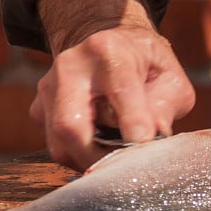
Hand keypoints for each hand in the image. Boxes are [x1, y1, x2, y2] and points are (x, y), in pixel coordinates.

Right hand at [29, 0, 194, 170]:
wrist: (108, 42)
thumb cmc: (145, 63)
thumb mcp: (169, 76)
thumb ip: (165, 106)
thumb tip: (152, 139)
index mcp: (110, 51)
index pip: (119, 90)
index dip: (131, 120)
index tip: (143, 143)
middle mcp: (71, 66)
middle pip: (71, 123)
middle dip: (99, 156)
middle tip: (126, 169)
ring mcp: (49, 87)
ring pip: (59, 142)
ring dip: (90, 160)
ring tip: (118, 158)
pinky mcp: (40, 107)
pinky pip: (56, 144)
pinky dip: (80, 156)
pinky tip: (102, 148)